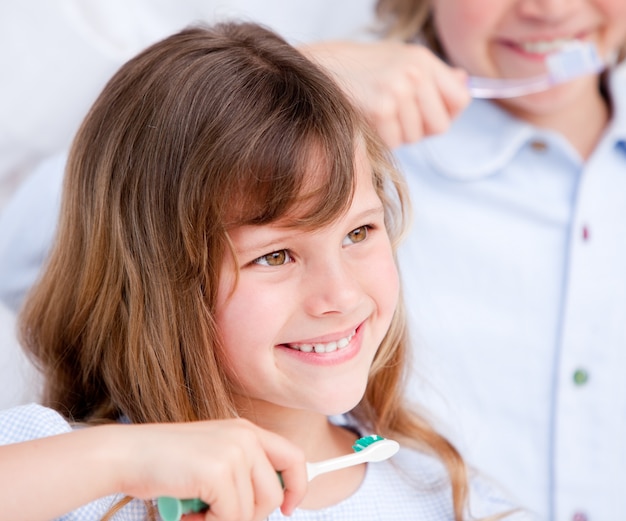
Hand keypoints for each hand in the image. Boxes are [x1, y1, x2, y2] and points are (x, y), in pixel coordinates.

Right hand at [112, 418, 306, 519]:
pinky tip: (188, 511)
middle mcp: (245, 436)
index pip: (294, 457)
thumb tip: (272, 503)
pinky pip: (232, 517)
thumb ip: (241, 472)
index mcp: (246, 430)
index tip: (285, 508)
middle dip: (250, 516)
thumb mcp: (213, 458)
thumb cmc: (165, 463)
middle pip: (273, 493)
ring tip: (197, 510)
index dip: (297, 486)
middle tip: (217, 515)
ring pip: (253, 511)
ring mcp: (234, 451)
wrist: (126, 454)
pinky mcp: (219, 470)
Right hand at [302, 40, 469, 147]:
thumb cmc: (365, 70)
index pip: (460, 100)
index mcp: (424, 60)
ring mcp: (397, 90)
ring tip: (381, 117)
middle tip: (399, 119)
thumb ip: (436, 76)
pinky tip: (371, 123)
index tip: (428, 115)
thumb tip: (465, 84)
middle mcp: (414, 73)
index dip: (446, 114)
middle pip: (440, 125)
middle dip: (421, 129)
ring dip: (399, 135)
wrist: (323, 68)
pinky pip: (395, 142)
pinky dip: (383, 139)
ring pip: (415, 137)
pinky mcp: (379, 109)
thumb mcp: (404, 63)